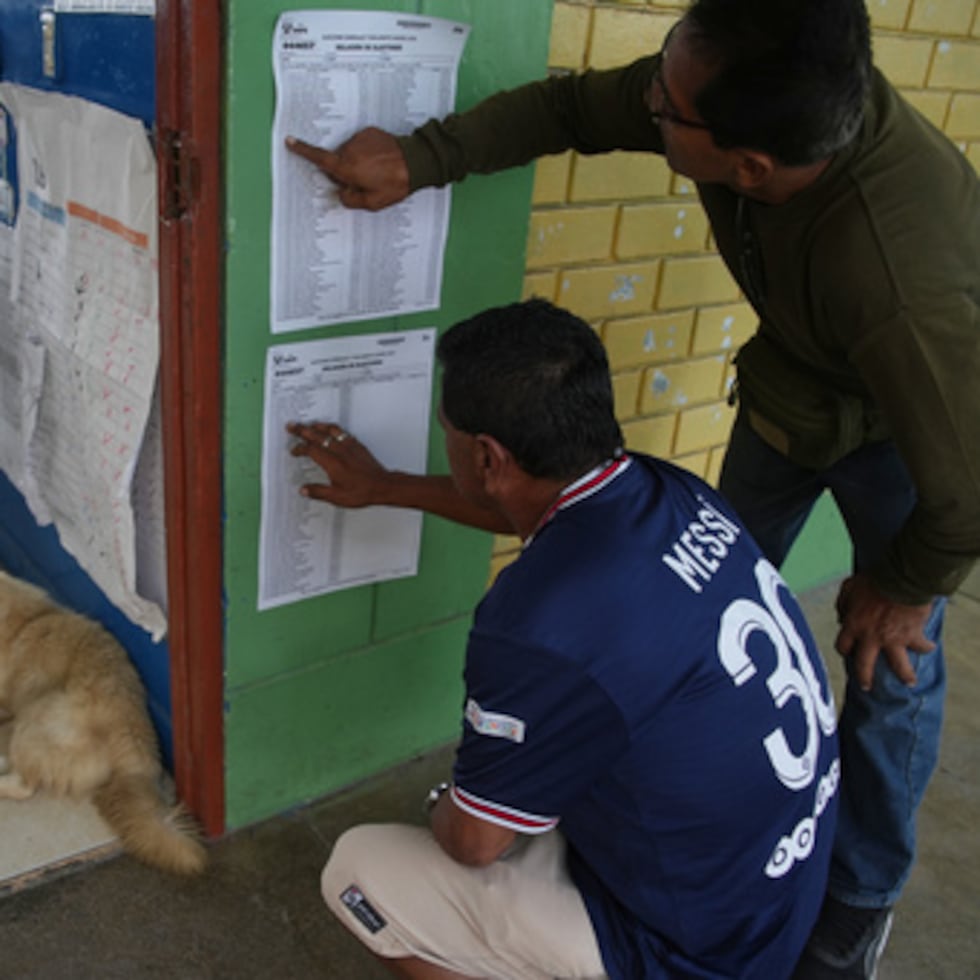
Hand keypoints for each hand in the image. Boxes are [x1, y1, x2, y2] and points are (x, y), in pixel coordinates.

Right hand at [285, 128, 410, 210]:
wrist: (416, 162)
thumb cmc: (394, 184)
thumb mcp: (372, 202)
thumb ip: (351, 199)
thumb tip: (342, 192)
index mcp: (347, 168)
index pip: (320, 159)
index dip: (303, 151)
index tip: (290, 141)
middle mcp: (350, 150)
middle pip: (337, 161)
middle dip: (345, 171)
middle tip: (365, 181)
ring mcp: (360, 139)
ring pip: (350, 153)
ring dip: (358, 162)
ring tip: (377, 170)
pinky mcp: (370, 132)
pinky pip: (362, 144)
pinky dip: (367, 152)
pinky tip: (380, 160)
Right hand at [287, 421, 394, 507]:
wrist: (382, 486)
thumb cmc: (362, 491)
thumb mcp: (336, 497)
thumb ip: (318, 492)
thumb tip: (304, 490)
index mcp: (332, 462)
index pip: (311, 450)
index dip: (300, 448)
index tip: (294, 450)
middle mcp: (340, 451)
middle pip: (317, 436)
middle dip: (302, 430)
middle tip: (292, 426)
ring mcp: (349, 446)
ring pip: (331, 430)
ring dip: (318, 426)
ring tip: (310, 424)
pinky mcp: (358, 445)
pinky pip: (343, 432)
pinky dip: (333, 428)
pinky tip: (332, 429)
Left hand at [834, 573, 935, 689]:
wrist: (901, 581)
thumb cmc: (874, 581)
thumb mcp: (849, 587)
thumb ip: (843, 602)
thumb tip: (842, 614)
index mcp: (853, 625)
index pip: (843, 645)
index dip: (844, 649)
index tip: (847, 653)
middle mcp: (871, 637)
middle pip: (864, 665)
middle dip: (865, 678)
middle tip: (866, 686)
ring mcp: (893, 640)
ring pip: (898, 666)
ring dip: (904, 675)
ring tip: (909, 682)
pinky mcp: (912, 636)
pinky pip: (921, 646)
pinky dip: (926, 646)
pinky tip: (929, 647)